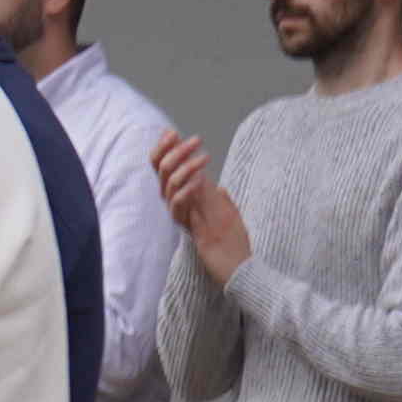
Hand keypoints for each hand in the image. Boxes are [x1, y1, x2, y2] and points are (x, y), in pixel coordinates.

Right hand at [153, 129, 246, 278]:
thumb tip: (212, 184)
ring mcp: (183, 218)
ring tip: (204, 158)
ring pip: (169, 186)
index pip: (164, 170)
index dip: (164, 151)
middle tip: (195, 140)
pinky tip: (199, 180)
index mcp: (185, 200)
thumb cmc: (234, 244)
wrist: (240, 270)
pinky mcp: (191, 229)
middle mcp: (178, 207)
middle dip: (175, 153)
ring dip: (185, 168)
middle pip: (161, 173)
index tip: (172, 132)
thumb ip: (216, 198)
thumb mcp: (226, 213)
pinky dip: (186, 191)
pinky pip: (179, 207)